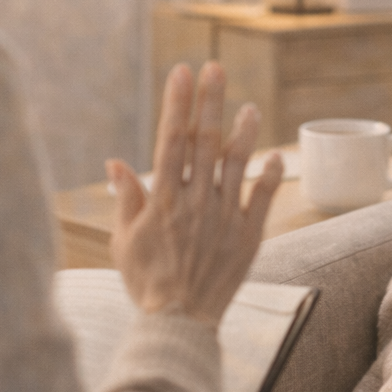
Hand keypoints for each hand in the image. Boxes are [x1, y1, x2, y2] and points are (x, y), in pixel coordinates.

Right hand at [107, 62, 282, 324]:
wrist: (179, 324)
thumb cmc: (146, 281)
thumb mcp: (124, 240)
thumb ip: (127, 198)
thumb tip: (115, 161)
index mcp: (163, 201)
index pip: (170, 141)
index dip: (176, 103)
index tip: (182, 72)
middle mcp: (195, 203)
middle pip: (204, 142)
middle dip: (209, 102)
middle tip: (216, 67)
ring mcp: (224, 218)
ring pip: (237, 165)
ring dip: (244, 133)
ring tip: (250, 107)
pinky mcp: (247, 237)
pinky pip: (262, 200)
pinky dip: (269, 176)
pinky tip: (276, 155)